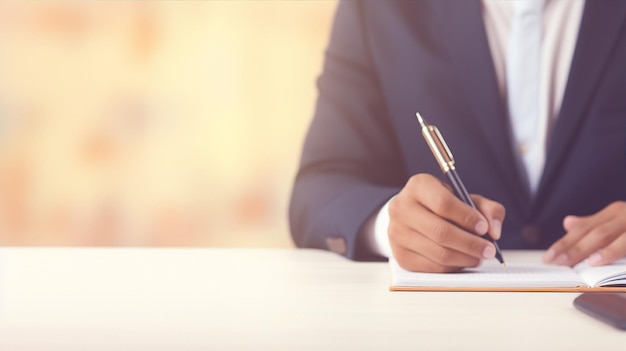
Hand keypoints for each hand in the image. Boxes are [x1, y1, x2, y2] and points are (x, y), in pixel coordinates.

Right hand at [388, 173, 504, 272]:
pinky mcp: (400, 255)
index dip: (467, 218)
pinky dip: (453, 267)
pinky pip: (433, 267)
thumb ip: (486, 208)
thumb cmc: (440, 204)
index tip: (484, 228)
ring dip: (465, 258)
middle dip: (471, 244)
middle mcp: (402, 208)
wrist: (410, 215)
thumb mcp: (464, 197)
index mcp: (419, 186)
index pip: (443, 204)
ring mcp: (397, 233)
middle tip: (488, 250)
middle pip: (441, 232)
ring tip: (478, 256)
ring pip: (439, 253)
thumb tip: (493, 231)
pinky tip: (462, 260)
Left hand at [543, 201, 625, 266]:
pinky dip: (622, 251)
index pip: (583, 228)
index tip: (549, 257)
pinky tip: (618, 262)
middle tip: (560, 261)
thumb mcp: (615, 218)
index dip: (565, 243)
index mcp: (613, 213)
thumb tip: (568, 223)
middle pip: (598, 233)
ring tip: (591, 262)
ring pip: (622, 239)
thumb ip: (591, 223)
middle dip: (577, 249)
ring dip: (607, 251)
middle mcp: (625, 217)